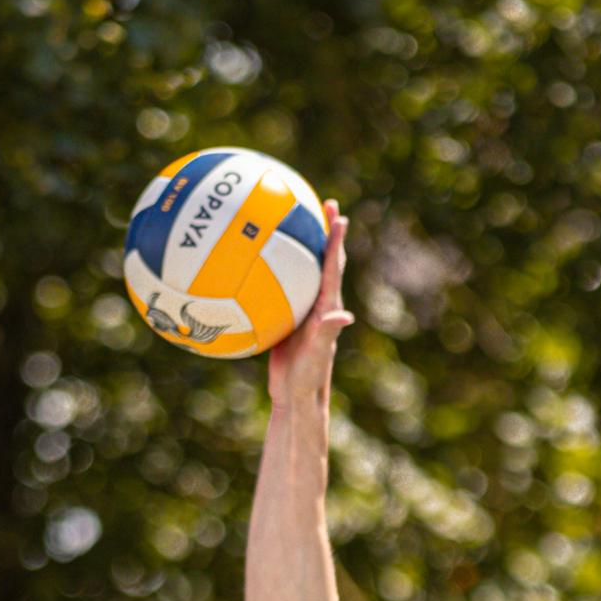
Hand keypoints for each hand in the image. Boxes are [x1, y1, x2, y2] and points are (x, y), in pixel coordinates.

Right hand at [266, 200, 348, 411]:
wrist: (297, 396)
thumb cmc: (310, 378)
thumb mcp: (317, 355)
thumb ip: (328, 333)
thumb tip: (344, 314)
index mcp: (327, 306)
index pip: (333, 266)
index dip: (336, 241)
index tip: (337, 215)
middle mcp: (319, 302)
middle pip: (325, 259)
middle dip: (327, 231)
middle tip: (325, 204)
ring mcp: (305, 309)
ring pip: (306, 269)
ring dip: (305, 244)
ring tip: (297, 220)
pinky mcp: (291, 318)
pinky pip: (283, 286)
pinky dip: (275, 270)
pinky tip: (257, 262)